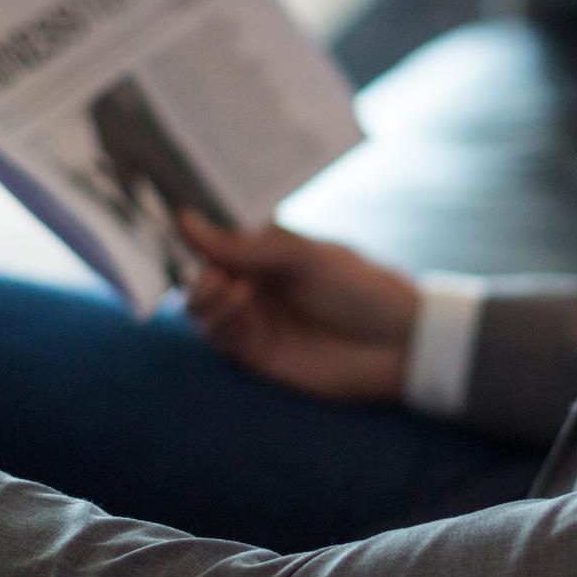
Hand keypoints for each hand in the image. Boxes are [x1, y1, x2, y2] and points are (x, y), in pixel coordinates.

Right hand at [178, 210, 418, 401]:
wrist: (399, 345)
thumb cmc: (362, 288)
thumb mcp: (305, 256)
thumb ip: (246, 246)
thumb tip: (187, 221)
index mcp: (269, 252)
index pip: (218, 240)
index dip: (196, 233)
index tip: (178, 223)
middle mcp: (256, 284)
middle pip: (201, 276)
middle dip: (196, 271)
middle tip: (214, 272)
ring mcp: (255, 319)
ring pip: (203, 309)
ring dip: (205, 296)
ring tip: (233, 289)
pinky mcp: (257, 355)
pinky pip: (220, 338)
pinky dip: (219, 320)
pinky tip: (241, 304)